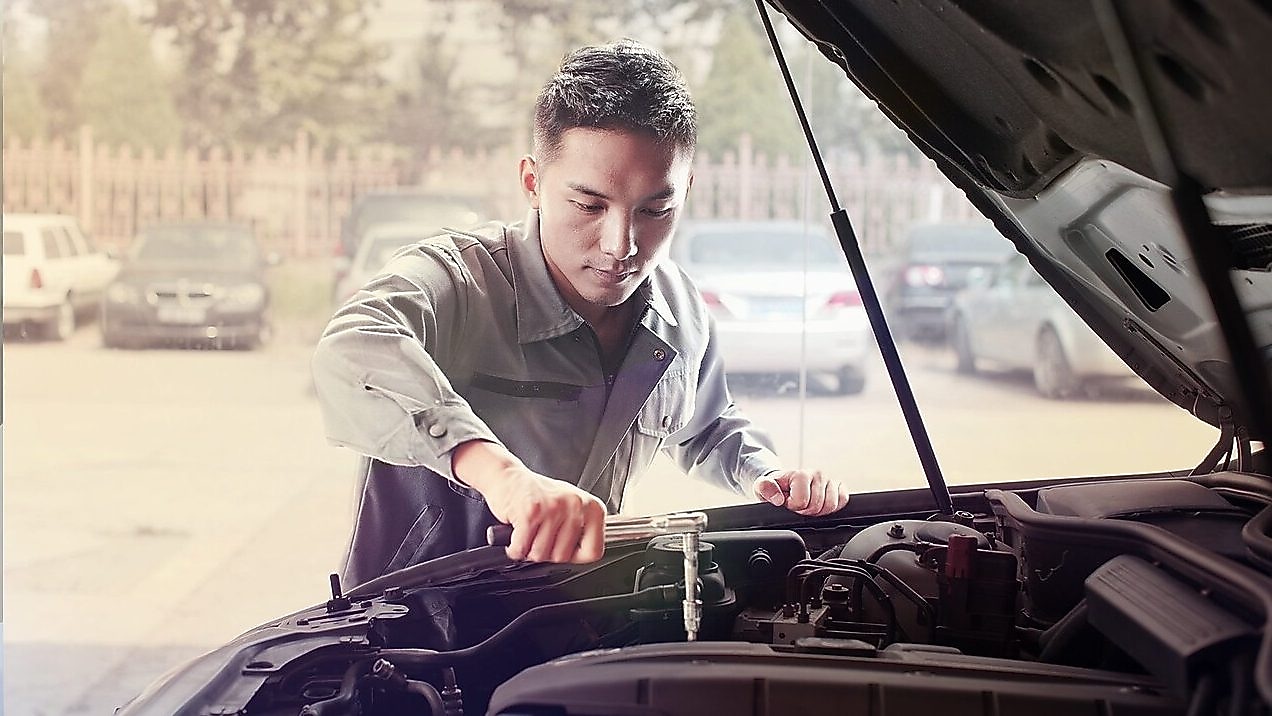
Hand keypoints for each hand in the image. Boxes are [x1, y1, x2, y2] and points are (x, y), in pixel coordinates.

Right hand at [453, 441, 605, 562]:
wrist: (507, 476)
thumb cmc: (537, 494)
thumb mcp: (569, 509)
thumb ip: (581, 531)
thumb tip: (584, 556)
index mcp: (592, 507)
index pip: (593, 552)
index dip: (574, 557)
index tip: (563, 548)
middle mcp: (576, 505)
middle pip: (562, 556)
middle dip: (545, 553)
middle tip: (539, 536)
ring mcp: (554, 508)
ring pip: (540, 554)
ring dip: (528, 550)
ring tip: (528, 532)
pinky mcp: (531, 512)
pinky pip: (521, 548)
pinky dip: (514, 548)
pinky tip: (516, 535)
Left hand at [752, 469, 848, 515]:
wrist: (783, 483)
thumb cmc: (775, 486)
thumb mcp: (762, 487)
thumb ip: (766, 489)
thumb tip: (778, 498)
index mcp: (800, 474)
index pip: (803, 501)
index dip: (794, 507)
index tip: (788, 503)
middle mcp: (817, 474)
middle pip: (818, 505)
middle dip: (806, 511)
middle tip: (797, 506)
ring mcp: (828, 479)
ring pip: (832, 505)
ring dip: (819, 511)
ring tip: (808, 505)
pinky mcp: (838, 485)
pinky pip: (843, 500)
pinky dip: (833, 507)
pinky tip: (820, 504)